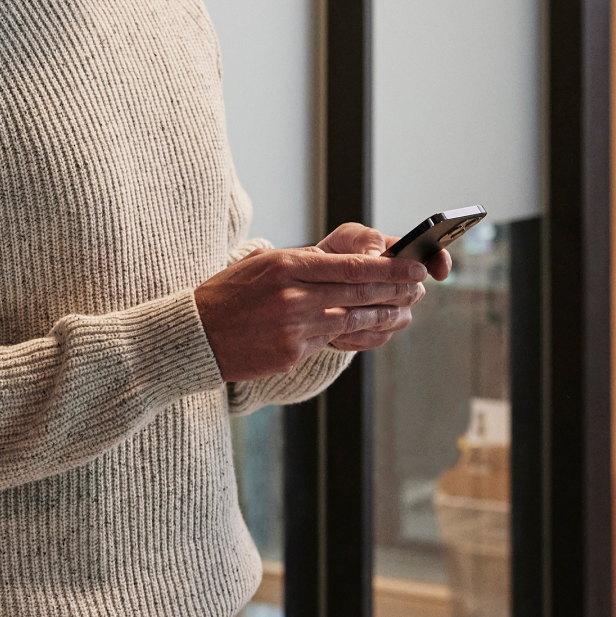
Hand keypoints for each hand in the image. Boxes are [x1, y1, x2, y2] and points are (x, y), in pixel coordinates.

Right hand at [193, 230, 428, 380]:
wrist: (197, 333)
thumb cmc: (229, 293)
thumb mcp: (263, 264)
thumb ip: (305, 263)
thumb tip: (349, 265)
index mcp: (286, 266)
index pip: (351, 266)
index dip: (389, 269)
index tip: (414, 267)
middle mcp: (293, 296)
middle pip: (359, 293)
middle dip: (395, 290)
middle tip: (419, 287)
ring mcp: (293, 327)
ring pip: (352, 320)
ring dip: (382, 315)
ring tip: (401, 311)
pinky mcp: (291, 353)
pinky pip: (329, 341)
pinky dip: (347, 334)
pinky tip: (362, 329)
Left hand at [313, 222, 448, 350]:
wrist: (313, 288)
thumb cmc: (333, 255)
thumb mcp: (346, 238)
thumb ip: (365, 239)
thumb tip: (378, 255)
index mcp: (402, 257)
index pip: (434, 258)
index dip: (440, 262)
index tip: (438, 270)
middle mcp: (404, 286)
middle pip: (413, 292)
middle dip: (387, 288)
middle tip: (360, 284)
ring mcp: (395, 311)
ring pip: (396, 317)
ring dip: (369, 309)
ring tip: (340, 302)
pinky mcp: (379, 333)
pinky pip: (377, 335)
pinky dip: (357, 328)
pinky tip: (337, 320)